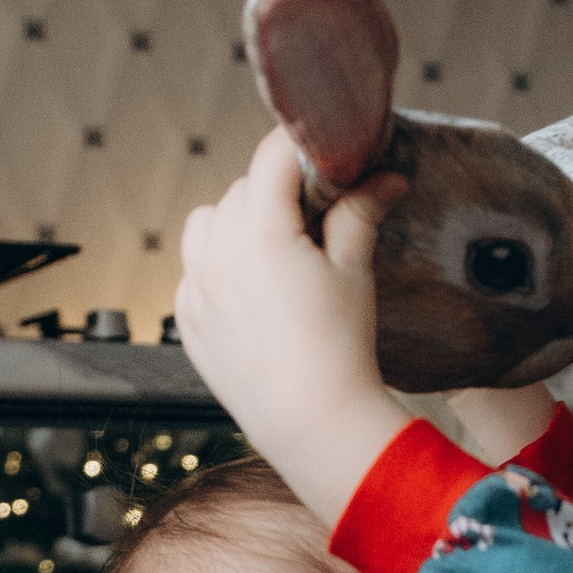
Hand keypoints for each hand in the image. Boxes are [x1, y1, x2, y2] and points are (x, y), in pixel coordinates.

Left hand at [174, 126, 411, 524]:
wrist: (313, 424)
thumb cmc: (340, 350)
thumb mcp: (354, 272)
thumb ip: (360, 213)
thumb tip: (385, 176)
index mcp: (262, 234)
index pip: (274, 157)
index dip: (303, 148)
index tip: (326, 153)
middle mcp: (218, 254)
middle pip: (244, 188)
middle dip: (278, 190)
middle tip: (317, 212)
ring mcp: (197, 287)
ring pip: (208, 221)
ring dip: (239, 220)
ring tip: (276, 248)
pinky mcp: (188, 319)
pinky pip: (195, 268)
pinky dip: (219, 264)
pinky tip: (254, 289)